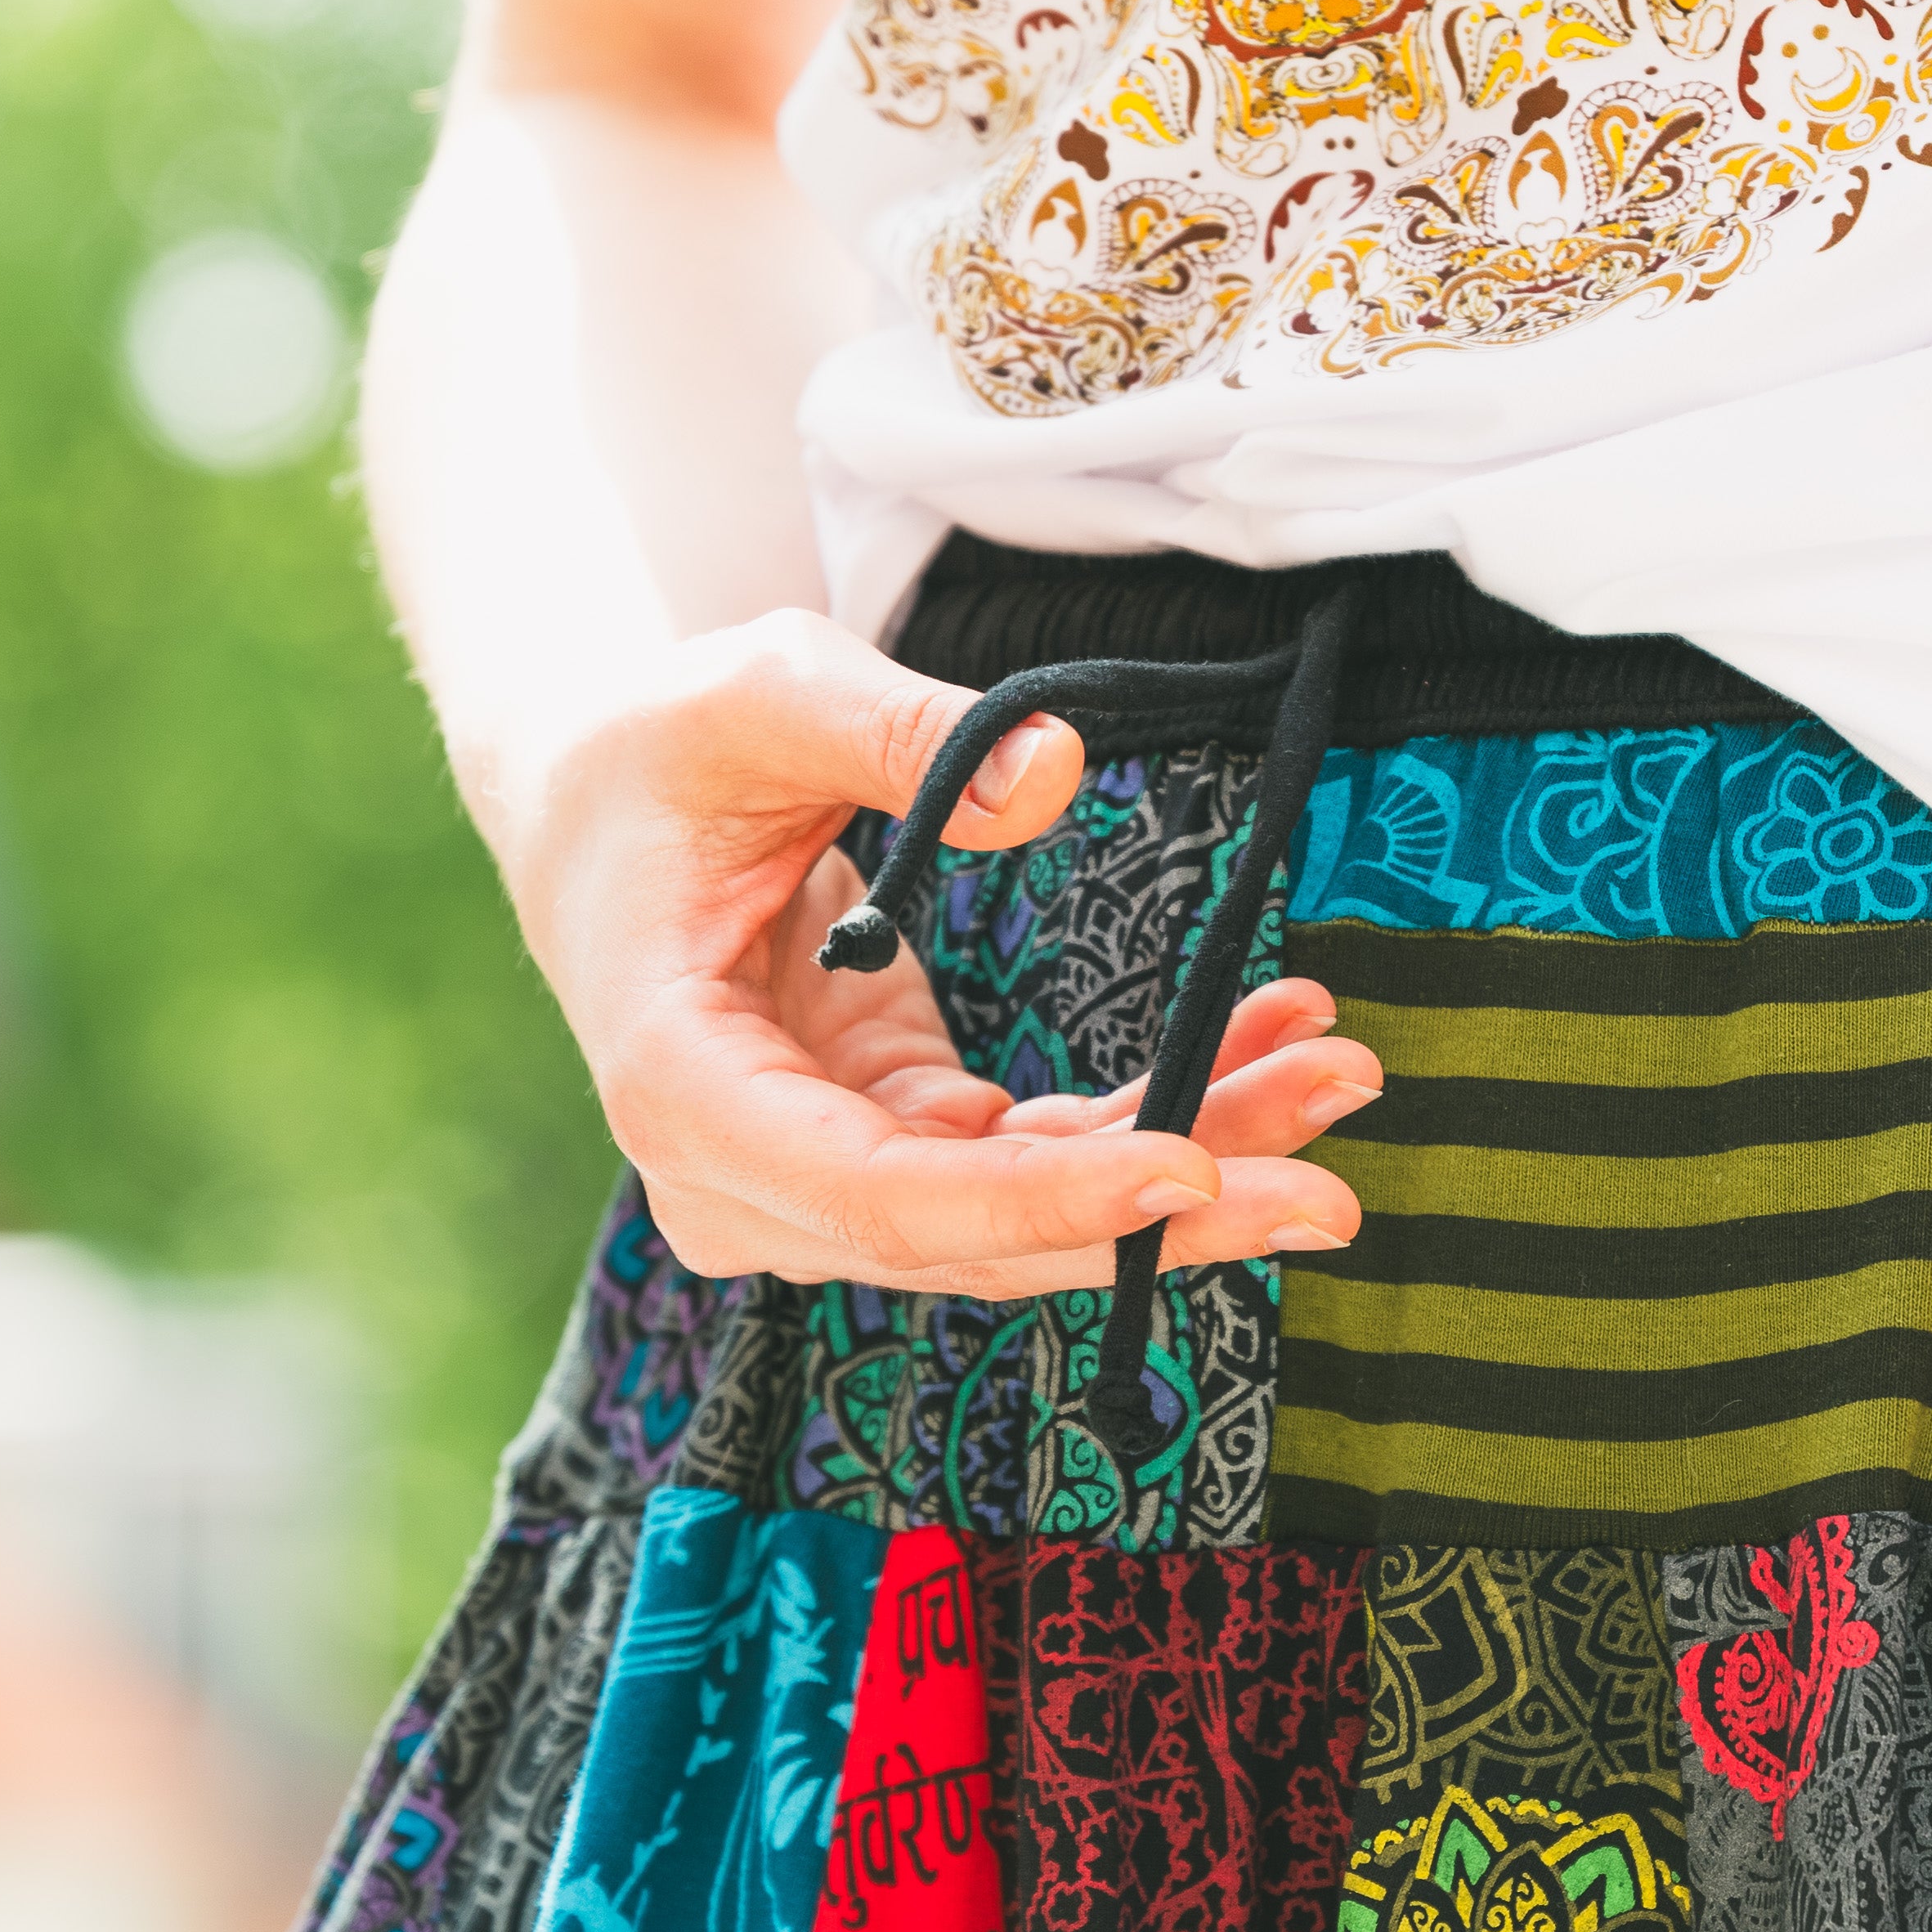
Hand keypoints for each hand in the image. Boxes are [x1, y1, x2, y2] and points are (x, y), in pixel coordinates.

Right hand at [489, 606, 1379, 1289]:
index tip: (1190, 1171)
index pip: (884, 1198)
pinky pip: (1044, 1158)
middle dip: (1170, 1209)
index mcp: (685, 1090)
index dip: (1044, 1200)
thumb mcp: (753, 692)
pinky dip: (1161, 1114)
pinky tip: (1270, 1045)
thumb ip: (894, 725)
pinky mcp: (891, 1152)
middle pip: (986, 1239)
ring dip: (1198, 1156)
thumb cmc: (653, 750)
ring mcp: (822, 1186)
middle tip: (1331, 1190)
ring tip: (1333, 1078)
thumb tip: (1055, 773)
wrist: (598, 805)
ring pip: (1036, 1216)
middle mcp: (751, 1183)